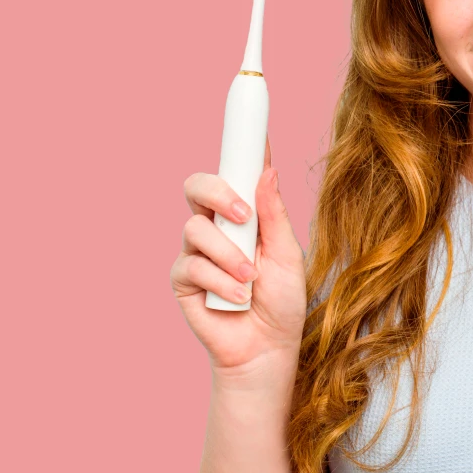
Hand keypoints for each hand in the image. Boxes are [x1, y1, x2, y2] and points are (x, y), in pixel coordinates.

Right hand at [171, 133, 308, 375]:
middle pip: (198, 185)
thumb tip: (268, 169)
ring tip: (250, 278)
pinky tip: (236, 298)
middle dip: (219, 194)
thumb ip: (275, 214)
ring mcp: (197, 251)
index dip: (240, 144)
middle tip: (244, 215)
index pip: (237, 171)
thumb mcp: (288, 254)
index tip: (251, 122)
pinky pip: (192, 265)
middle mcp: (217, 226)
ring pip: (195, 227)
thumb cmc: (282, 303)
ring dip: (228, 254)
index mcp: (246, 213)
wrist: (268, 350)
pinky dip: (220, 281)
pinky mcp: (183, 279)